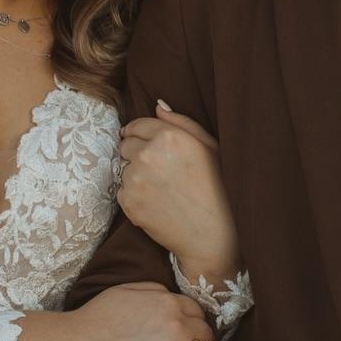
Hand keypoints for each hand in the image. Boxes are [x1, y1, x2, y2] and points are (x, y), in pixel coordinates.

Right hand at [56, 281, 229, 340]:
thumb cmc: (93, 320)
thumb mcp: (125, 290)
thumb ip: (153, 289)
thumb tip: (169, 295)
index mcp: (167, 302)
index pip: (196, 310)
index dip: (196, 321)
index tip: (194, 330)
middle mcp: (177, 325)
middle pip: (206, 331)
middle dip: (205, 338)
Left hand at [118, 100, 239, 273]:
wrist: (212, 235)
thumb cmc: (218, 188)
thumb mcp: (210, 147)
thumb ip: (181, 122)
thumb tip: (157, 105)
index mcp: (169, 136)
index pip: (137, 125)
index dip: (139, 132)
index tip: (142, 140)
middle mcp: (148, 154)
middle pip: (125, 144)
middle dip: (137, 152)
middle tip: (159, 169)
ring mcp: (136, 179)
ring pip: (123, 168)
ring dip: (136, 174)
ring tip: (161, 187)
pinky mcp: (128, 202)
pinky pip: (122, 189)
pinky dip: (134, 194)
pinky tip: (155, 201)